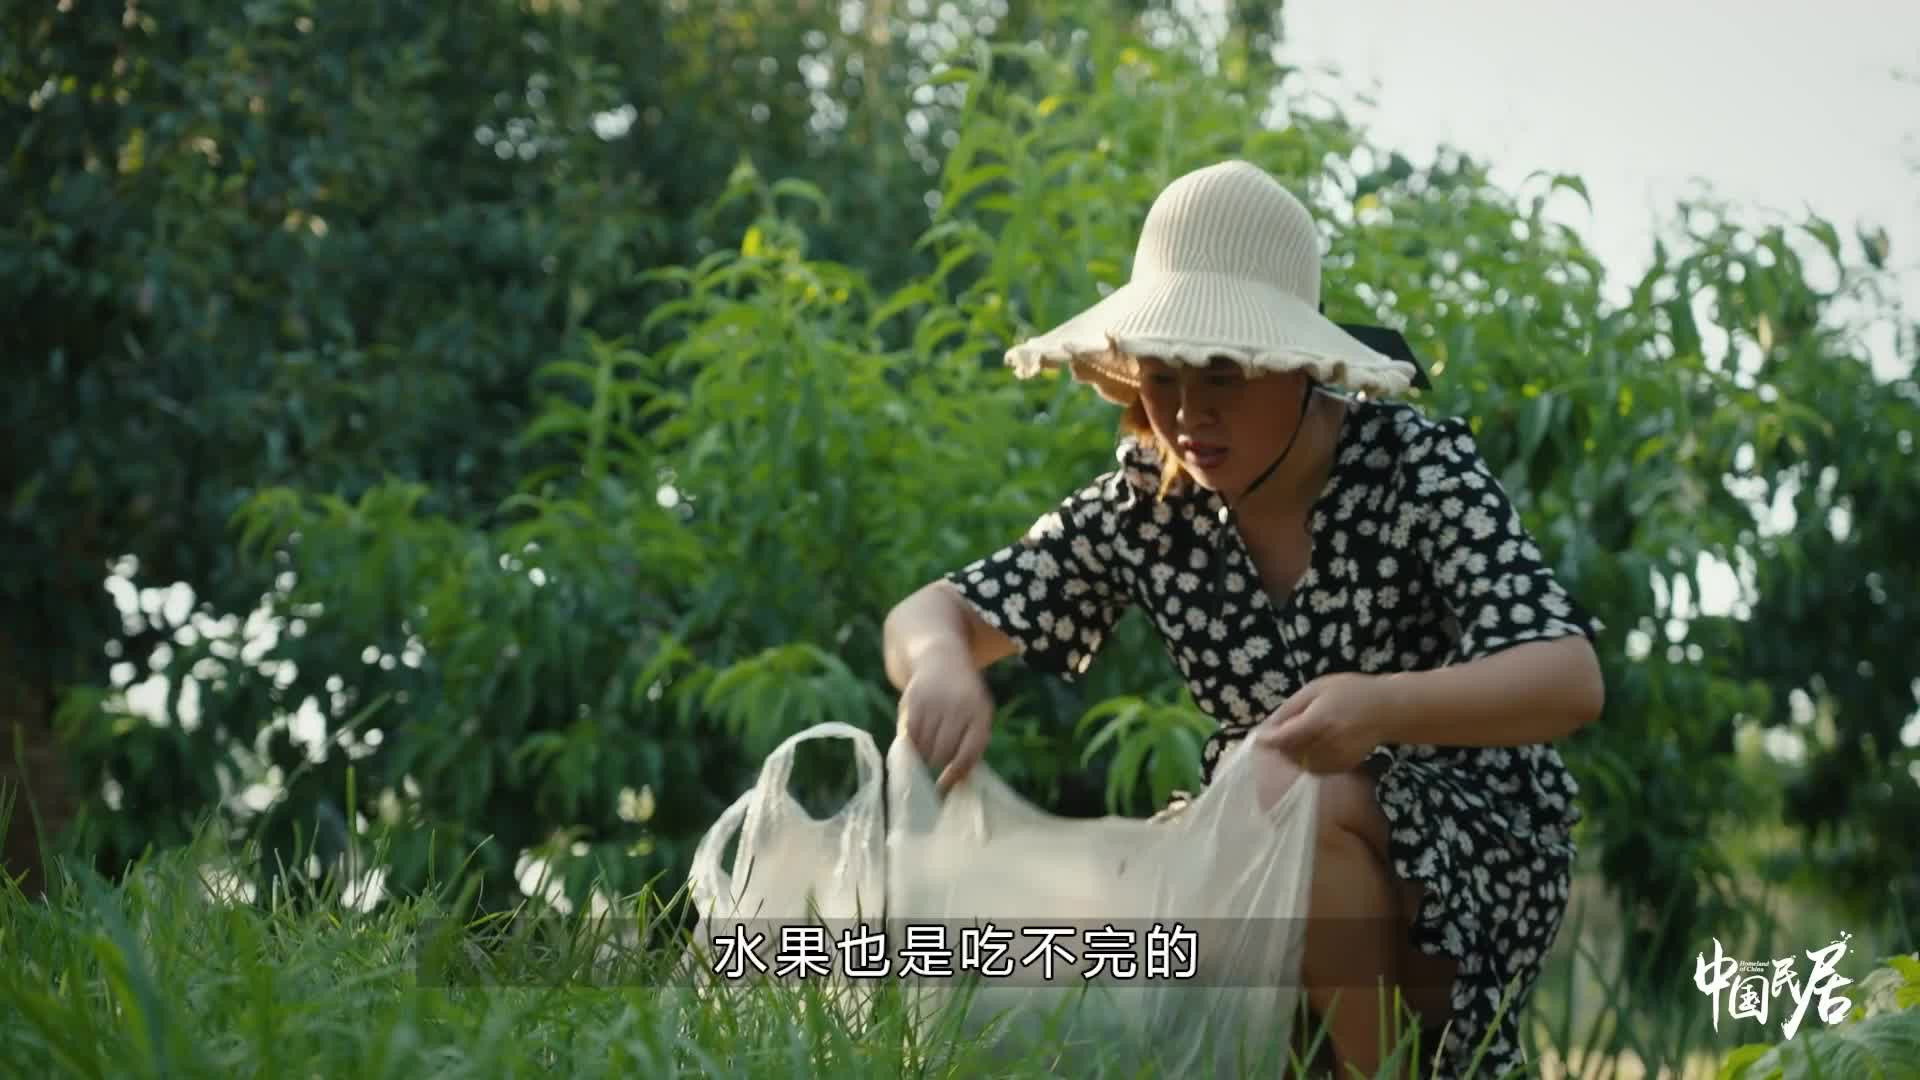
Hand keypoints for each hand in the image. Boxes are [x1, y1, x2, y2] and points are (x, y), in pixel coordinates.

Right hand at [898, 656, 995, 793]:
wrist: (940, 659)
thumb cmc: (963, 697)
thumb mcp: (977, 714)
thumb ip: (971, 745)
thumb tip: (956, 783)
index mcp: (980, 714)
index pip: (968, 753)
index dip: (955, 774)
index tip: (943, 788)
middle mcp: (958, 708)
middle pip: (942, 754)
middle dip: (939, 761)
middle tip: (937, 756)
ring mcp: (934, 704)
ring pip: (924, 748)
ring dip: (924, 753)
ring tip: (928, 740)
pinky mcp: (913, 701)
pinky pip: (909, 737)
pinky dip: (911, 743)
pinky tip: (916, 736)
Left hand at [1255, 672, 1398, 773]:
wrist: (1388, 710)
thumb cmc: (1351, 692)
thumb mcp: (1317, 688)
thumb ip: (1291, 708)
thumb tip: (1267, 726)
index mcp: (1320, 719)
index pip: (1284, 737)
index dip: (1268, 739)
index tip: (1261, 736)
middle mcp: (1328, 742)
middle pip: (1290, 753)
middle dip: (1280, 745)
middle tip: (1281, 732)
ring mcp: (1337, 757)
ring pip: (1301, 763)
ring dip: (1293, 753)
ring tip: (1301, 736)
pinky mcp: (1344, 766)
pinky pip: (1315, 769)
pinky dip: (1307, 760)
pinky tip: (1314, 745)